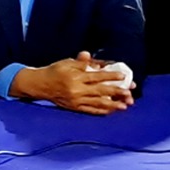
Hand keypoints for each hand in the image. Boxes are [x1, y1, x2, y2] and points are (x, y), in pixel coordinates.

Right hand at [10, 51, 133, 115]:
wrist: (39, 85)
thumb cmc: (54, 71)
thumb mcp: (66, 63)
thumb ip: (82, 62)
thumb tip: (93, 58)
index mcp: (75, 77)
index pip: (97, 77)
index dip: (111, 76)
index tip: (123, 76)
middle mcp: (76, 90)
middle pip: (100, 91)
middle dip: (116, 92)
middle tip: (129, 93)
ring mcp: (76, 100)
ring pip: (98, 103)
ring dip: (113, 104)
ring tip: (125, 106)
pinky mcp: (74, 107)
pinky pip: (91, 110)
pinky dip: (102, 111)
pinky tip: (111, 110)